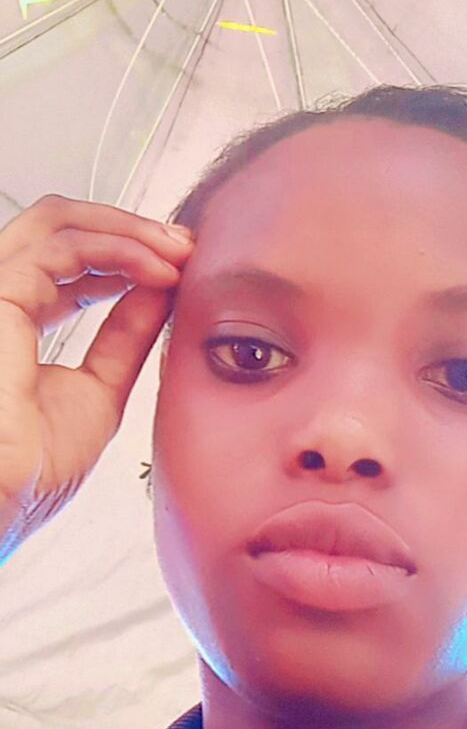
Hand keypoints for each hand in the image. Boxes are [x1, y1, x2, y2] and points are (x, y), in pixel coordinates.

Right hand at [0, 194, 191, 562]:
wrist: (5, 505)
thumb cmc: (32, 470)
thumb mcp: (99, 388)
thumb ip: (124, 336)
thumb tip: (160, 292)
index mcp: (14, 322)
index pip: (66, 262)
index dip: (124, 256)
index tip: (178, 266)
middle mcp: (0, 299)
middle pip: (58, 228)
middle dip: (130, 230)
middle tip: (185, 245)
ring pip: (57, 223)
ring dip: (130, 232)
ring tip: (180, 254)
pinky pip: (60, 248)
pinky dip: (118, 249)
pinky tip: (159, 270)